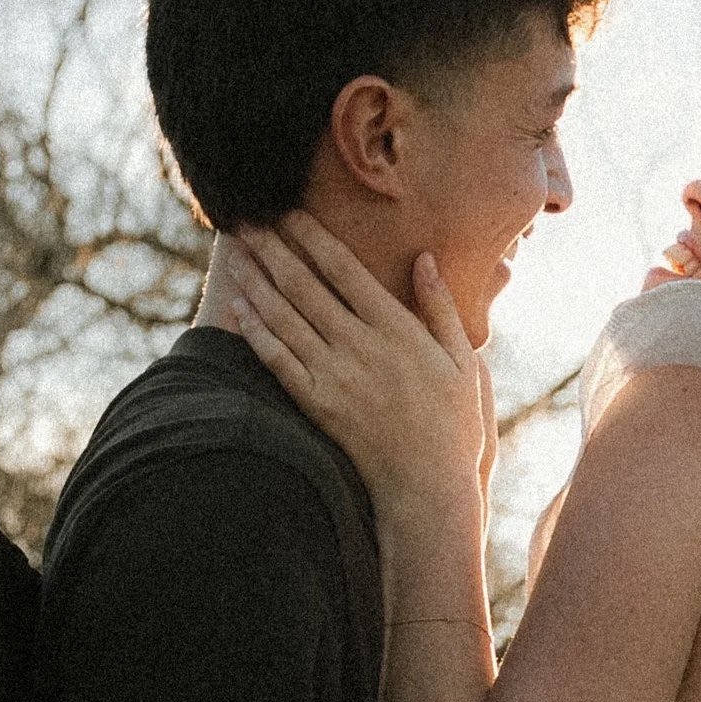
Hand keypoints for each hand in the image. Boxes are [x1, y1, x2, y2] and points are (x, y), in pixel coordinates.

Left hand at [220, 216, 488, 523]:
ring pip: (286, 318)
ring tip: (237, 255)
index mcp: (396, 328)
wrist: (428, 490)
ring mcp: (335, 377)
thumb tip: (425, 259)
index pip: (344, 269)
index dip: (311, 236)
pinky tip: (240, 309)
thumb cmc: (452, 426)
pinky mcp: (318, 407)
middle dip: (273, 249)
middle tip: (247, 221)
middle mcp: (360, 346)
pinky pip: (279, 362)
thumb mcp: (463, 361)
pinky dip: (257, 332)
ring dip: (257, 282)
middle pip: (305, 286)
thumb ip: (441, 308)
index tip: (288, 211)